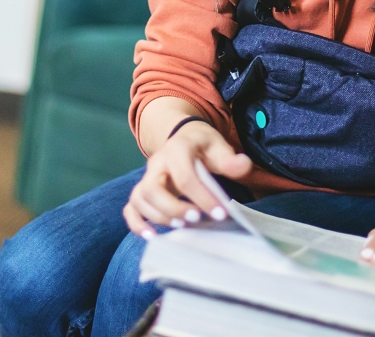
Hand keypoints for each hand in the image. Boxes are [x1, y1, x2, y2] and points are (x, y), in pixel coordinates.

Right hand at [122, 120, 251, 237]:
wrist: (184, 138)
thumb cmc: (203, 145)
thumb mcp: (218, 146)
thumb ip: (229, 159)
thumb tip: (243, 165)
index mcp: (176, 150)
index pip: (184, 176)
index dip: (201, 197)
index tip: (221, 213)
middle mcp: (156, 164)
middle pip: (153, 189)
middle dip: (174, 208)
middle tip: (198, 220)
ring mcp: (146, 178)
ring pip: (141, 200)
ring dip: (160, 217)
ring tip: (183, 228)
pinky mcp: (143, 192)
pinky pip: (131, 208)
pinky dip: (137, 223)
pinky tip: (152, 236)